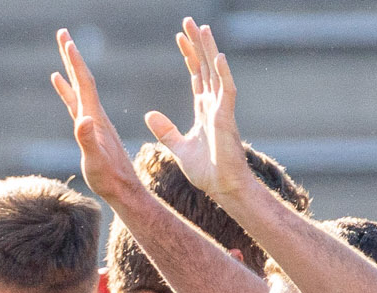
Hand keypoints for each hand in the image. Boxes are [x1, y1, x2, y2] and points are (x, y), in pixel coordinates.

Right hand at [50, 28, 145, 204]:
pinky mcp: (90, 129)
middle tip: (61, 33)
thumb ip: (88, 140)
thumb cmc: (108, 178)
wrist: (123, 189)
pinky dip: (66, 89)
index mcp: (95, 117)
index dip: (75, 62)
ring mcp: (92, 120)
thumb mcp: (95, 161)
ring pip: (78, 88)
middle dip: (71, 56)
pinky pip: (75, 102)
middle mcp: (94, 114)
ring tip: (61, 51)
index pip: (84, 83)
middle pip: (81, 78)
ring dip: (69, 68)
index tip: (67, 41)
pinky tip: (59, 82)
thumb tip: (82, 120)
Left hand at [141, 20, 252, 203]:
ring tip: (203, 29)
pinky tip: (218, 58)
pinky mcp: (226, 119)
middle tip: (189, 21)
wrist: (222, 187)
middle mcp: (214, 104)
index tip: (180, 37)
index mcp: (204, 109)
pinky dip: (223, 75)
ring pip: (216, 73)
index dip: (188, 55)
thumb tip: (149, 115)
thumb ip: (166, 130)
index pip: (196, 75)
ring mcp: (222, 110)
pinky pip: (226, 92)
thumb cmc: (206, 170)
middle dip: (197, 44)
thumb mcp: (179, 147)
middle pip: (205, 67)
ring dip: (209, 50)